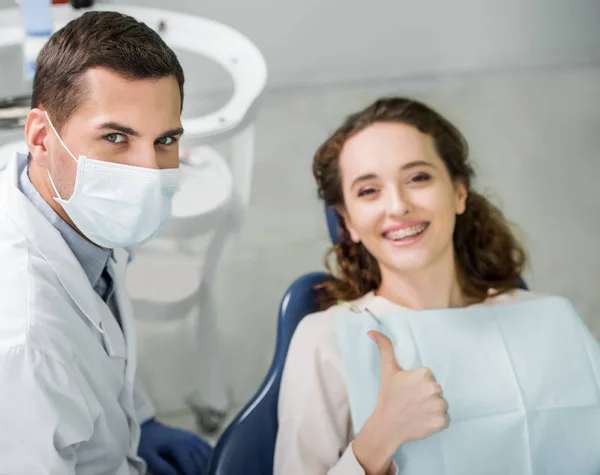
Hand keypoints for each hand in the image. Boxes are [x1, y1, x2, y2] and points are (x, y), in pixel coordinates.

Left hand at [138, 419, 212, 474]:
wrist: (147, 428)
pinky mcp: (194, 438)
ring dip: (205, 468)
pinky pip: (207, 449)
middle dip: (200, 474)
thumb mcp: (149, 457)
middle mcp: (190, 440)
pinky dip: (209, 459)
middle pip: (201, 464)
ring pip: (207, 456)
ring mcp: (194, 438)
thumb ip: (162, 469)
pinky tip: (206, 467)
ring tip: (203, 474)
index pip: (191, 469)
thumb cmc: (146, 444)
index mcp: (179, 446)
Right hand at [353, 331, 448, 474]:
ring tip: (417, 411)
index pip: (427, 376)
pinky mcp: (442, 421)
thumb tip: (372, 332)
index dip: (417, 383)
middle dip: (425, 394)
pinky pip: (445, 418)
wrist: (388, 425)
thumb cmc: (388, 397)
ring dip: (432, 407)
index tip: (408, 390)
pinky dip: (436, 420)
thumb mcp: (387, 370)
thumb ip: (385, 348)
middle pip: (435, 389)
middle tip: (411, 401)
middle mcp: (434, 388)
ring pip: (441, 403)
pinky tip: (423, 420)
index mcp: (424, 373)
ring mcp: (439, 405)